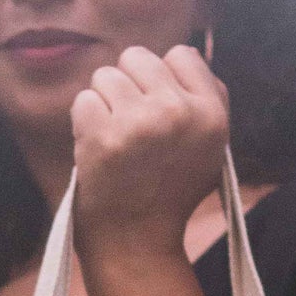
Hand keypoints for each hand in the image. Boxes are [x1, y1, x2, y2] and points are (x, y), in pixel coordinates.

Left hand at [70, 43, 228, 266]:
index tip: (159, 111)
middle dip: (128, 86)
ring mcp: (140, 124)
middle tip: (132, 128)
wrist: (136, 241)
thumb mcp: (211, 147)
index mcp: (212, 114)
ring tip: (116, 140)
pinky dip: (84, 122)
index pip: (181, 53)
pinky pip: (83, 100)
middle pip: (137, 57)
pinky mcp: (104, 138)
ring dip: (104, 104)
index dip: (163, 80)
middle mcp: (179, 114)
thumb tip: (185, 53)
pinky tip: (98, 149)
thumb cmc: (170, 190)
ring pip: (105, 76)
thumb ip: (207, 97)